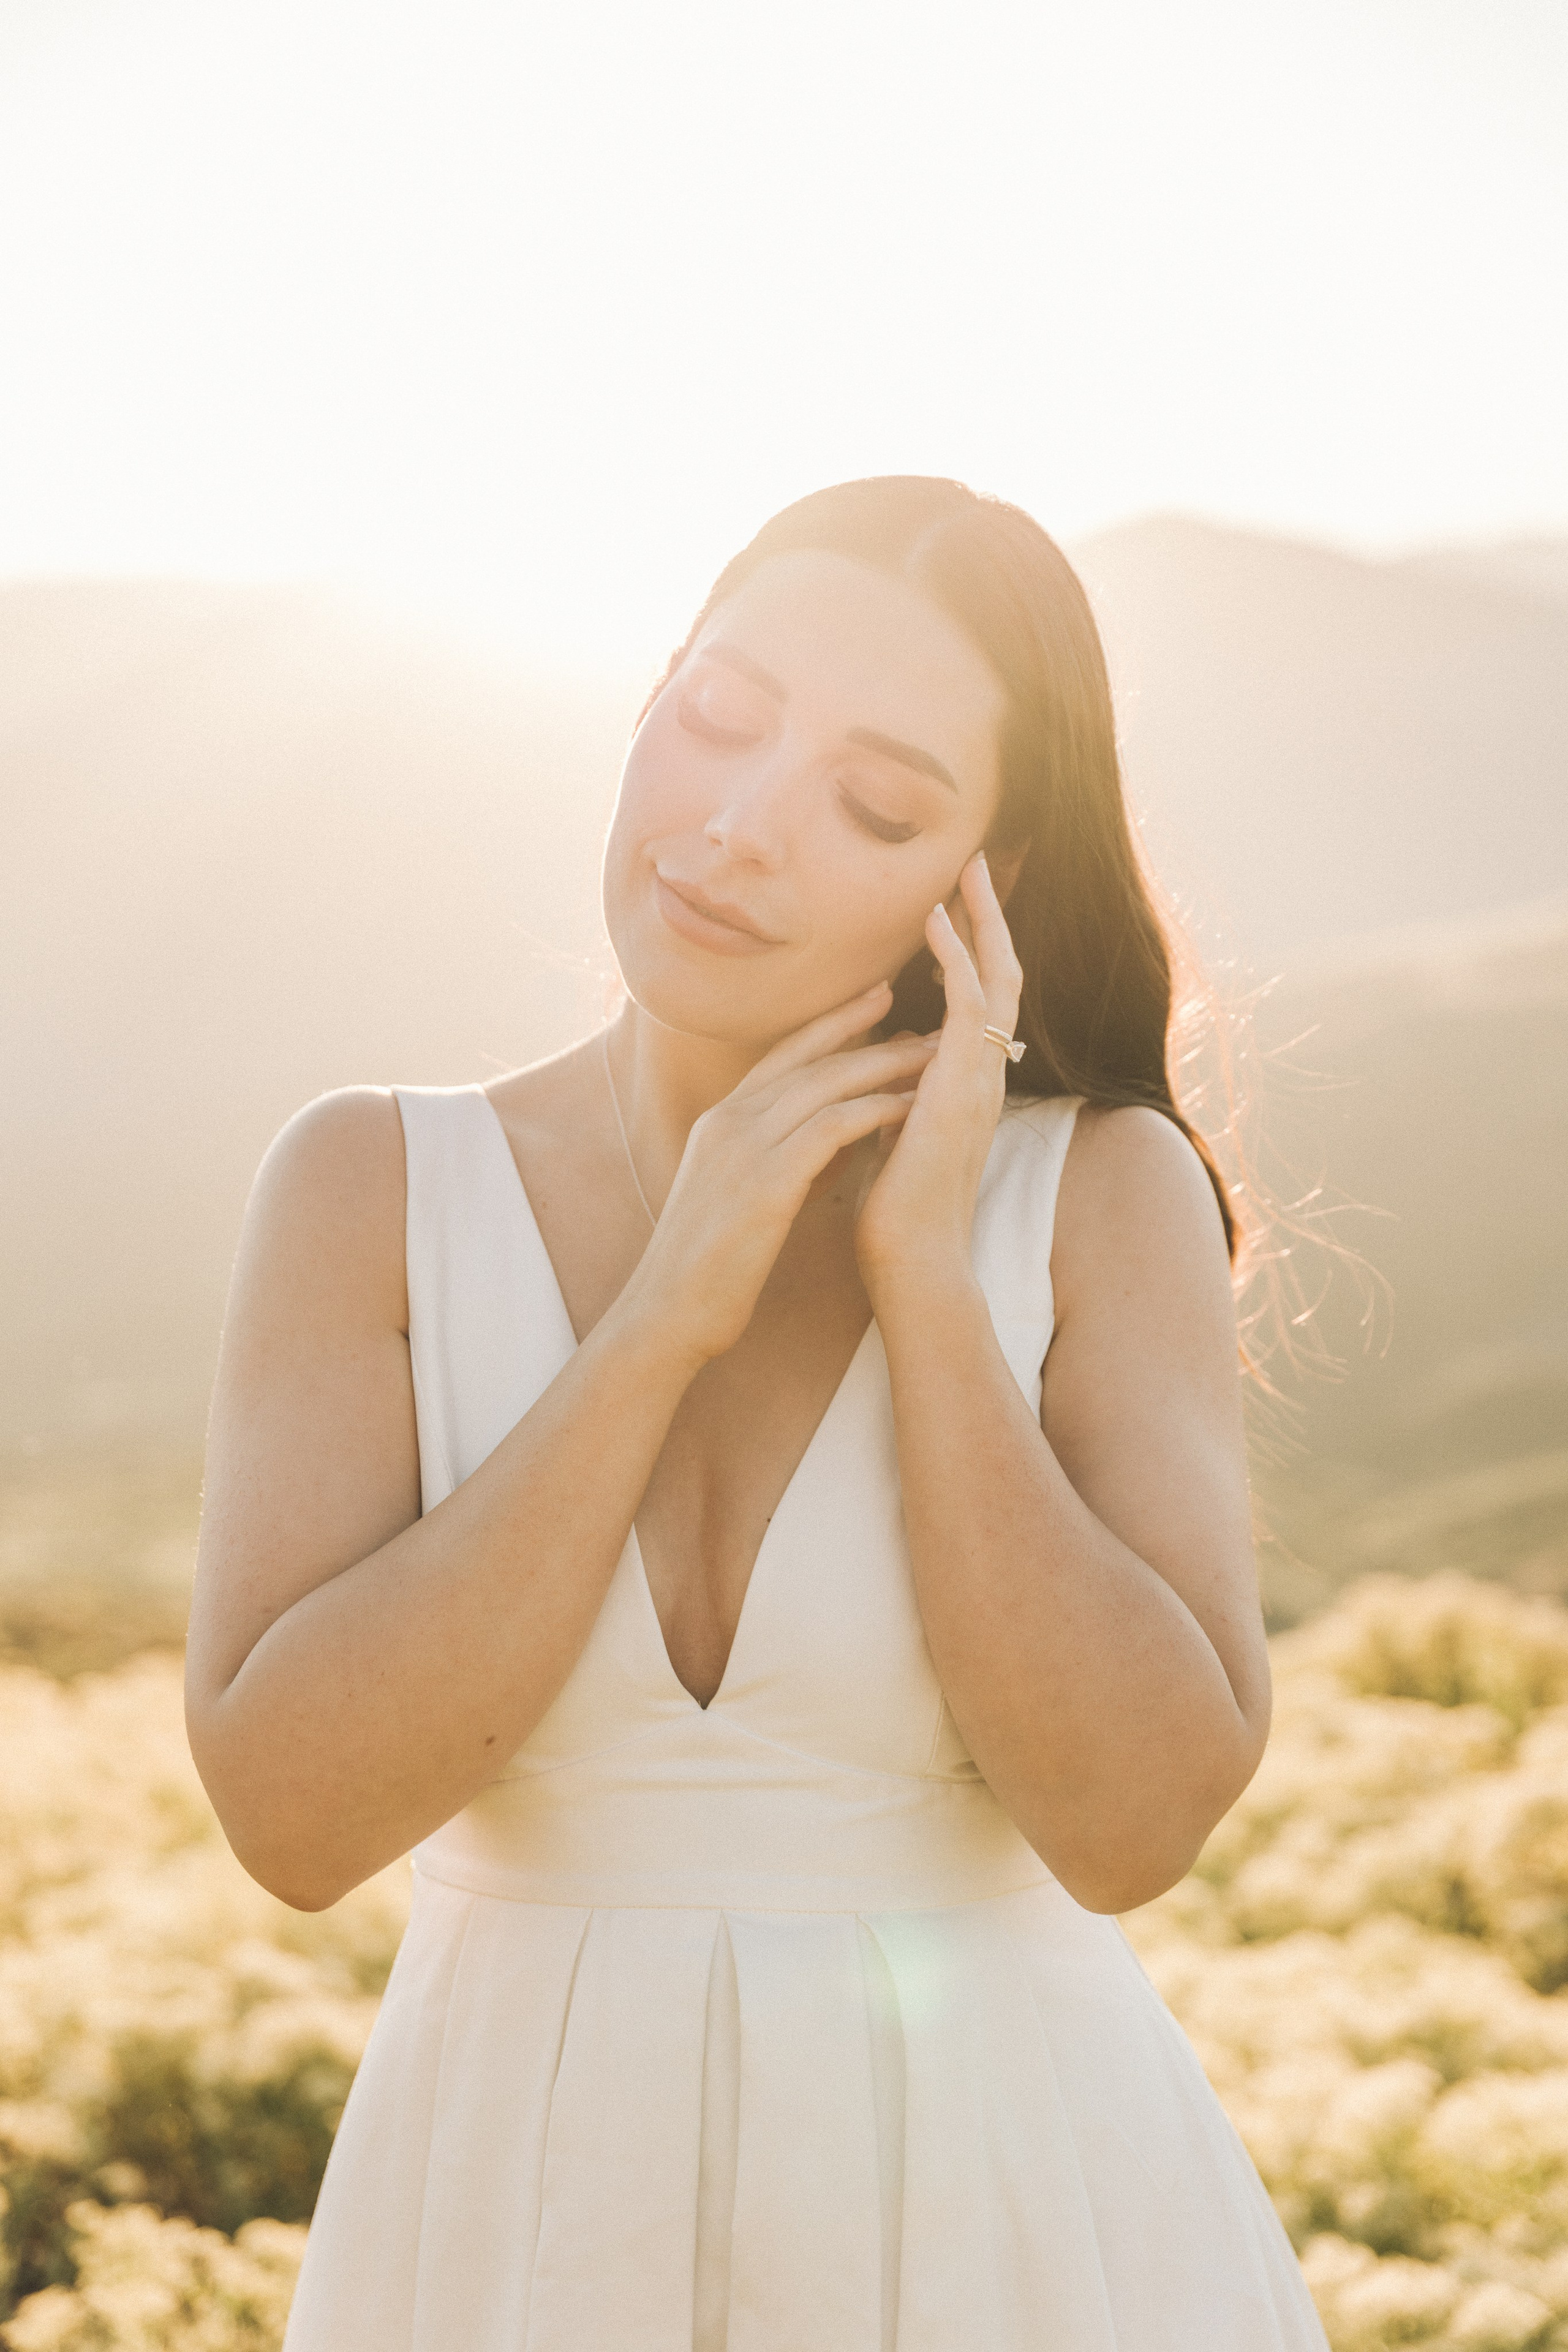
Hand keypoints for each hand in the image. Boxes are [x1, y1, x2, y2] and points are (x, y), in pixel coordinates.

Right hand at [623, 984, 938, 1365]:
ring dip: (886, 1066)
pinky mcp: (764, 1181)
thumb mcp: (743, 1196)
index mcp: (721, 1120)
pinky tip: (913, 1106)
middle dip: (870, 1031)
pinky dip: (875, 1110)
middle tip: (922, 1015)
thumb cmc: (710, 1267)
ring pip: (826, 1084)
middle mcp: (729, 1120)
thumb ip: (784, 1159)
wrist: (669, 1311)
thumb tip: (836, 1142)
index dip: (833, 1022)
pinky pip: (832, 1127)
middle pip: (811, 1058)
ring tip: (935, 1055)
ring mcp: (743, 1147)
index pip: (784, 1054)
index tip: (876, 997)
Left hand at [853, 853, 1023, 1296]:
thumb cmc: (896, 1214)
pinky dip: (954, 958)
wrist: (911, 1261)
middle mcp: (984, 1076)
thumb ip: (898, 1099)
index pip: (978, 1002)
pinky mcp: (962, 1086)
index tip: (949, 908)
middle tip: (976, 864)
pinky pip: (968, 1005)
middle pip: (999, 977)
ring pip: (995, 978)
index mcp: (968, 1086)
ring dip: (981, 921)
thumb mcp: (895, 1137)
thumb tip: (879, 1078)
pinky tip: (933, 922)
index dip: (970, 951)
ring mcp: (981, 1079)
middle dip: (989, 920)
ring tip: (966, 870)